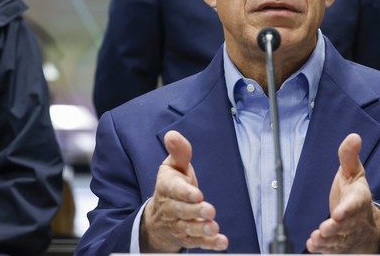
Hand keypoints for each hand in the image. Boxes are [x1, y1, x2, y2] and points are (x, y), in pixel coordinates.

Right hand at [140, 130, 228, 251]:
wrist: (158, 216)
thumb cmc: (171, 186)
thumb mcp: (173, 166)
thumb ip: (179, 152)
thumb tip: (172, 134)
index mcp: (167, 187)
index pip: (173, 190)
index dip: (185, 193)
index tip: (197, 194)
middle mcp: (171, 208)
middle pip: (181, 211)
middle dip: (195, 212)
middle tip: (209, 211)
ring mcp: (178, 224)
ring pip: (188, 229)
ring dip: (201, 229)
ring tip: (213, 228)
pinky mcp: (187, 237)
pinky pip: (198, 242)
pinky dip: (209, 244)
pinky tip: (221, 242)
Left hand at [306, 133, 379, 253]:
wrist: (367, 226)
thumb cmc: (356, 196)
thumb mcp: (354, 173)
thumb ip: (349, 157)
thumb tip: (353, 136)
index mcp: (359, 200)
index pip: (355, 204)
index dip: (348, 209)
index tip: (339, 213)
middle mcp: (354, 219)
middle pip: (346, 225)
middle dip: (336, 228)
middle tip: (325, 227)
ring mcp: (347, 234)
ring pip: (338, 239)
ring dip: (328, 240)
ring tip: (317, 238)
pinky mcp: (339, 245)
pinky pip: (332, 249)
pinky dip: (322, 248)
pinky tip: (313, 245)